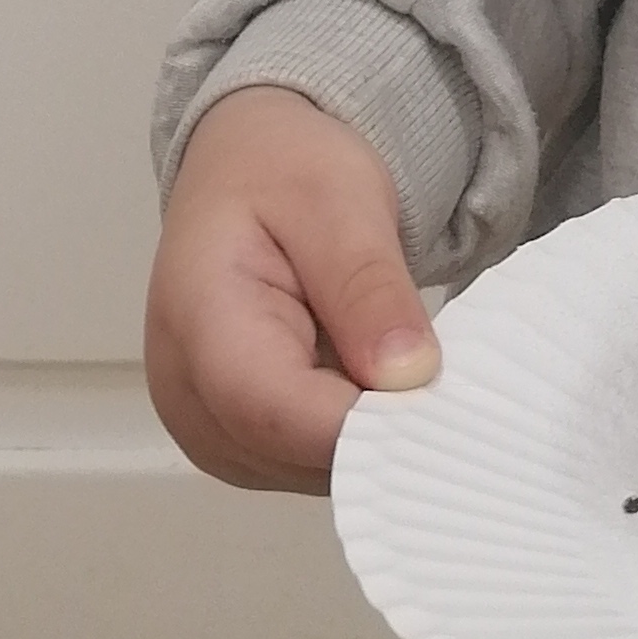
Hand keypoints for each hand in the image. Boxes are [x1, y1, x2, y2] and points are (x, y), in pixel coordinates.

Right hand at [144, 85, 440, 491]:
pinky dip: (351, 436)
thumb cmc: (283, 171)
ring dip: (369, 436)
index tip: (444, 404)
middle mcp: (186, 396)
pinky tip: (377, 383)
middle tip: (451, 382)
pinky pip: (304, 463)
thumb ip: (368, 286)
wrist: (244, 168)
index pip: (279, 410)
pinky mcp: (234, 440)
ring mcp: (206, 428)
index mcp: (199, 321)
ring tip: (411, 368)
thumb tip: (408, 376)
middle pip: (295, 453)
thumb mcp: (340, 198)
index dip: (367, 422)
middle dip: (379, 430)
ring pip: (307, 471)